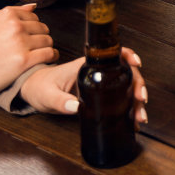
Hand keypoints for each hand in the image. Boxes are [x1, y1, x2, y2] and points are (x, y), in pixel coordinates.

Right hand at [0, 4, 56, 100]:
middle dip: (41, 38)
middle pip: (43, 28)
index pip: (34, 17)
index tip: (30, 38)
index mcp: (7, 14)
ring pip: (48, 41)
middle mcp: (15, 25)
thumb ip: (12, 14)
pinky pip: (49, 54)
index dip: (34, 29)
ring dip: (47, 48)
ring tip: (41, 55)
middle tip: (35, 48)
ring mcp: (20, 42)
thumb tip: (33, 5)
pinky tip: (48, 60)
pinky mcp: (24, 60)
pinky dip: (52, 57)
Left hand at [26, 48, 148, 121]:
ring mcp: (99, 83)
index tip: (137, 65)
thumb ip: (60, 101)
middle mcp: (95, 72)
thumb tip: (76, 107)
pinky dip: (129, 107)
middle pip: (125, 72)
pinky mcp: (98, 94)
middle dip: (137, 85)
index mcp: (85, 66)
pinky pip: (118, 97)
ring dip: (136, 100)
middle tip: (140, 100)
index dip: (127, 56)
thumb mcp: (48, 95)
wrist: (34, 90)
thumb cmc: (40, 87)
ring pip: (125, 86)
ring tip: (139, 117)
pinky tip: (133, 120)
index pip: (112, 55)